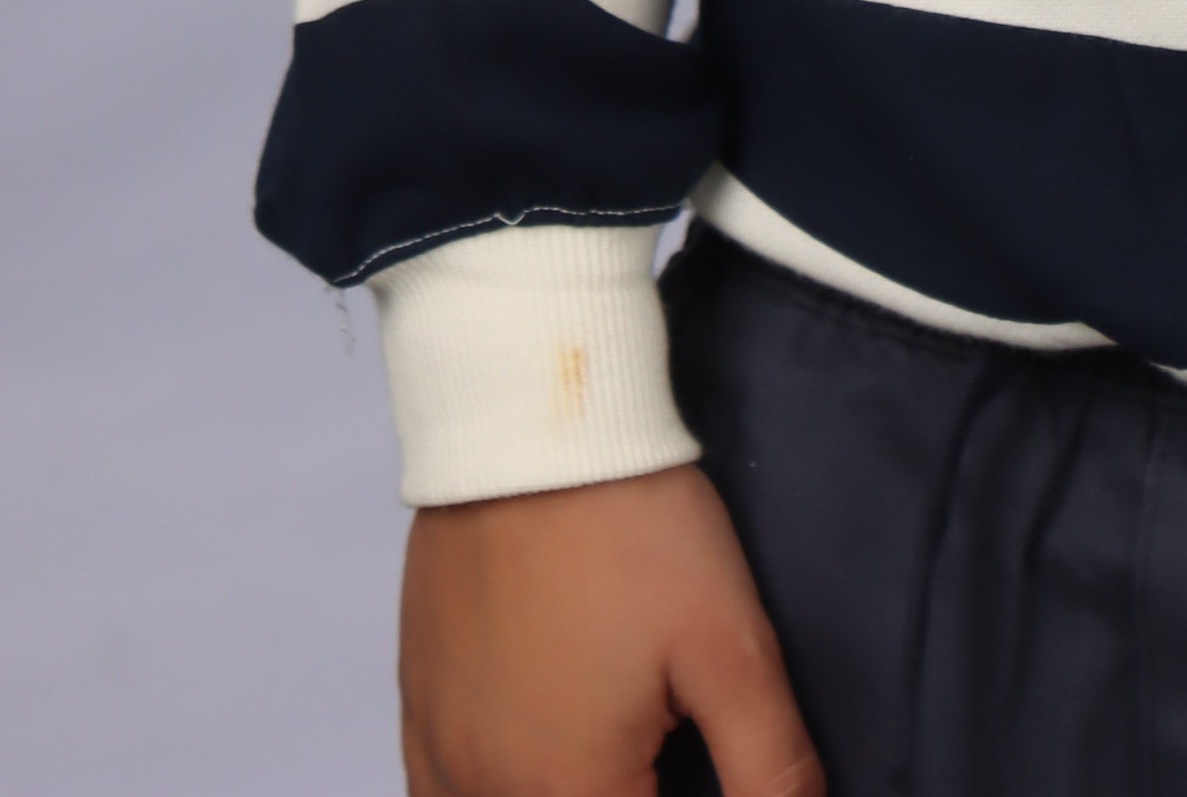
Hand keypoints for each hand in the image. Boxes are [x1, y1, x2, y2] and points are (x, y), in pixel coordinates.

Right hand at [399, 462, 824, 796]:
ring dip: (567, 784)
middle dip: (628, 784)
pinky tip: (535, 756)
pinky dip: (491, 786)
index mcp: (569, 793)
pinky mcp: (417, 706)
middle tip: (662, 733)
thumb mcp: (730, 645)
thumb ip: (768, 762)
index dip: (684, 796)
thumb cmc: (628, 528)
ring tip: (614, 742)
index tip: (694, 757)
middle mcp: (488, 791)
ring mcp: (442, 751)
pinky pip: (441, 791)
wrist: (530, 426)